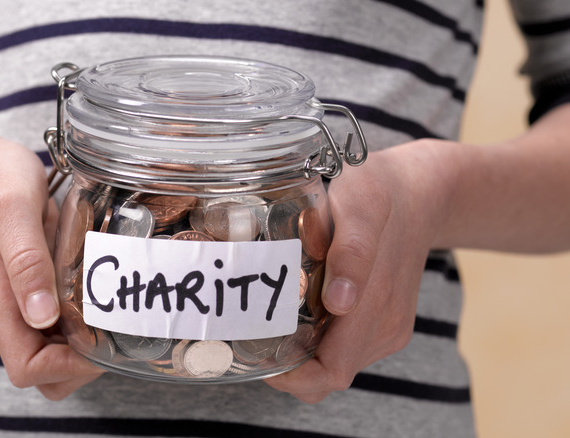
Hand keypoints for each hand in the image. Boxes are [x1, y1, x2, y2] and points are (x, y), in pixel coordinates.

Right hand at [0, 124, 103, 399]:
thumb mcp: (12, 208)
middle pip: (42, 372)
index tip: (101, 338)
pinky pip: (51, 330)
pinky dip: (77, 326)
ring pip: (49, 355)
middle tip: (114, 324)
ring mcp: (9, 306)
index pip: (28, 369)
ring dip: (82, 345)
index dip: (68, 367)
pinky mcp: (21, 295)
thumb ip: (26, 261)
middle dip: (81, 363)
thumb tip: (41, 316)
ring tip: (109, 307)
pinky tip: (96, 295)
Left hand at [264, 139, 455, 402]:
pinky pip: (345, 347)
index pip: (330, 373)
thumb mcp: (362, 206)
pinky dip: (318, 341)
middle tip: (251, 336)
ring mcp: (388, 325)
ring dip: (302, 355)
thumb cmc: (380, 192)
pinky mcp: (386, 319)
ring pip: (336, 363)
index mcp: (377, 306)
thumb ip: (352, 252)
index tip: (257, 356)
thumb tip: (340, 303)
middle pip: (328, 375)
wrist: (418, 190)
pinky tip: (299, 311)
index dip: (292, 378)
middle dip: (289, 367)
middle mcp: (385, 326)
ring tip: (270, 321)